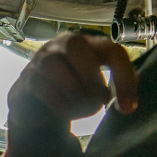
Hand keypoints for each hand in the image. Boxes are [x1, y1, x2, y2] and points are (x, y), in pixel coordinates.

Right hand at [6, 34, 138, 129]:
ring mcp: (42, 58)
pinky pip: (41, 86)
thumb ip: (116, 88)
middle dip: (91, 78)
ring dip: (73, 94)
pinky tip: (66, 112)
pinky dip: (58, 104)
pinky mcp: (27, 78)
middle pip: (76, 45)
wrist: (38, 104)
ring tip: (83, 109)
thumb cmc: (74, 92)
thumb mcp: (99, 86)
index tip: (129, 108)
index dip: (123, 78)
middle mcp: (63, 44)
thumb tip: (127, 103)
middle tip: (99, 102)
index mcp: (89, 44)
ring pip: (54, 66)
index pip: (112, 50)